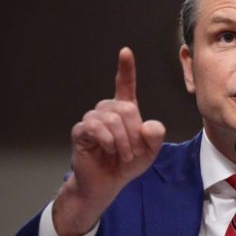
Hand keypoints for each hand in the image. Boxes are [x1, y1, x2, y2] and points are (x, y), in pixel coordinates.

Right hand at [53, 47, 165, 235]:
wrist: (107, 183)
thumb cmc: (126, 164)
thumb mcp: (150, 152)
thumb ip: (155, 137)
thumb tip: (149, 125)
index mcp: (124, 111)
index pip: (124, 85)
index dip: (125, 68)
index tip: (125, 52)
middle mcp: (106, 110)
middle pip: (126, 108)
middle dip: (134, 133)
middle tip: (133, 152)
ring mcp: (92, 119)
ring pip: (112, 119)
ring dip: (123, 141)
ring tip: (123, 155)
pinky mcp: (80, 131)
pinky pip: (95, 127)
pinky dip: (108, 140)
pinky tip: (109, 150)